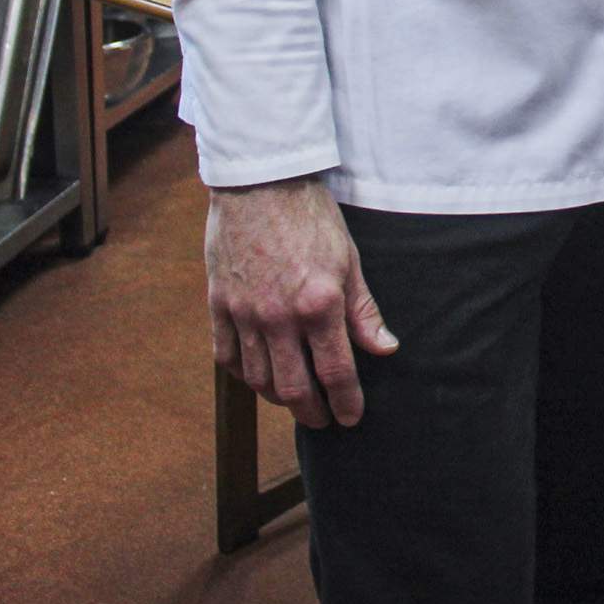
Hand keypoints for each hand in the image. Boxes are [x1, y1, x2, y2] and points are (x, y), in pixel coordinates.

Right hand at [206, 176, 397, 428]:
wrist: (261, 183)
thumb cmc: (312, 217)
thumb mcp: (350, 260)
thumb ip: (364, 311)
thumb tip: (384, 349)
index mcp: (319, 305)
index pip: (336, 372)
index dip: (346, 402)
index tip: (351, 418)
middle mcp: (279, 317)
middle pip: (293, 387)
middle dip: (311, 411)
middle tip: (322, 421)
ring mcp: (244, 313)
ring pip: (258, 378)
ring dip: (278, 397)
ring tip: (294, 400)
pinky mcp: (218, 304)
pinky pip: (226, 356)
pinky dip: (244, 373)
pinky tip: (258, 375)